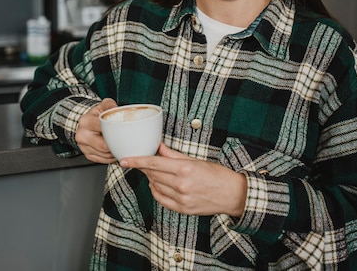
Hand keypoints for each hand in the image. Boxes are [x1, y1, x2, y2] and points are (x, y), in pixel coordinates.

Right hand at [75, 98, 117, 163]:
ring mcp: (83, 146)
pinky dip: (110, 157)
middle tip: (125, 141)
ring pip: (104, 155)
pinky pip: (102, 160)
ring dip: (114, 152)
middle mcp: (82, 135)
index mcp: (86, 122)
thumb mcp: (103, 105)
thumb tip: (119, 110)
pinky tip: (114, 150)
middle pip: (104, 146)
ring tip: (120, 145)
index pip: (102, 129)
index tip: (123, 131)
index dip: (114, 131)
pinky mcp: (87, 155)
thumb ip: (111, 105)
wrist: (86, 123)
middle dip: (116, 144)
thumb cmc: (96, 115)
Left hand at [120, 143, 246, 216]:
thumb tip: (159, 147)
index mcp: (185, 169)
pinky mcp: (182, 209)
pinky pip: (161, 199)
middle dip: (144, 167)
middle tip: (140, 161)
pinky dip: (156, 191)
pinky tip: (158, 184)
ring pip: (155, 186)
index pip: (154, 163)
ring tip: (155, 171)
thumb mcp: (196, 160)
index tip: (124, 160)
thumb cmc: (217, 175)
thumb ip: (174, 154)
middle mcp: (181, 185)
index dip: (137, 161)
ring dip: (151, 178)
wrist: (232, 194)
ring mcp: (181, 199)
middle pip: (152, 174)